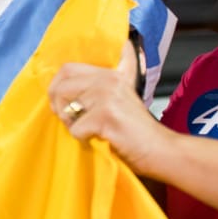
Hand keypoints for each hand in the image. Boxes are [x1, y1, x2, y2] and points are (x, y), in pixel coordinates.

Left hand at [48, 62, 175, 176]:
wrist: (161, 150)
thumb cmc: (134, 132)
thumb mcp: (116, 101)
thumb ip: (93, 92)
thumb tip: (56, 92)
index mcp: (110, 74)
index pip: (68, 68)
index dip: (57, 87)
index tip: (63, 104)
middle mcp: (109, 79)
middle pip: (61, 86)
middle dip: (58, 107)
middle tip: (71, 121)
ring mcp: (108, 96)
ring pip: (65, 108)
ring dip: (72, 125)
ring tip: (91, 131)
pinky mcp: (106, 115)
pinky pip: (75, 129)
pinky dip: (83, 139)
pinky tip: (100, 139)